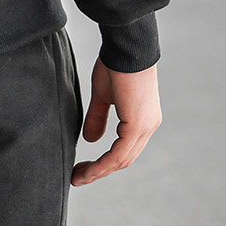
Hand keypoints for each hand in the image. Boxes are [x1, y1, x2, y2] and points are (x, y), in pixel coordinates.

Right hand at [70, 60, 161, 185]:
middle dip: (99, 171)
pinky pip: (119, 153)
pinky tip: (89, 170)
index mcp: (142, 119)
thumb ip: (98, 118)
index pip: (124, 149)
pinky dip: (103, 164)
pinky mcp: (138, 124)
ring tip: (78, 177)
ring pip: (122, 160)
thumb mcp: (104, 96)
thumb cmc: (116, 65)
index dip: (104, 162)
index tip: (82, 168)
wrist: (126, 48)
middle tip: (77, 177)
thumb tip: (91, 140)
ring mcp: (145, 126)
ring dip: (99, 171)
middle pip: (124, 159)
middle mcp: (148, 125)